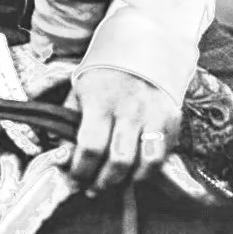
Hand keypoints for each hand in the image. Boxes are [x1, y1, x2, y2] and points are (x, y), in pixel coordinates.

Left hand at [65, 66, 180, 191]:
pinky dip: (150, 169)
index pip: (91, 146)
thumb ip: (70, 121)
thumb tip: (61, 155)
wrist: (142, 46)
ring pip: (146, 164)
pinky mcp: (171, 120)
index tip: (75, 178)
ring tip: (116, 182)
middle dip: (103, 182)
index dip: (81, 170)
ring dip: (129, 181)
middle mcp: (130, 109)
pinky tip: (136, 170)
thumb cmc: (105, 73)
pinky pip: (163, 155)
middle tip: (93, 188)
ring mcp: (153, 115)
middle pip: (119, 161)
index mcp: (101, 100)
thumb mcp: (81, 88)